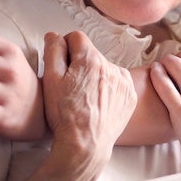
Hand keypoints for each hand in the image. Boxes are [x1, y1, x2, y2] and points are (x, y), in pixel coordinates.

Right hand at [0, 32, 136, 180]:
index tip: (62, 65)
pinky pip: (118, 83)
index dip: (65, 48)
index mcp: (90, 59)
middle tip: (71, 87)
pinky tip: (98, 104)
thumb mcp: (50, 80)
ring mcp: (124, 81)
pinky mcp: (130, 95)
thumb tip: (55, 35)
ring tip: (85, 98)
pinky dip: (109, 89)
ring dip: (95, 76)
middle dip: (80, 64)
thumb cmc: (64, 115)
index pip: (76, 37)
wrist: (85, 145)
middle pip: (91, 54)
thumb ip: (53, 51)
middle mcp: (111, 66)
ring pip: (105, 68)